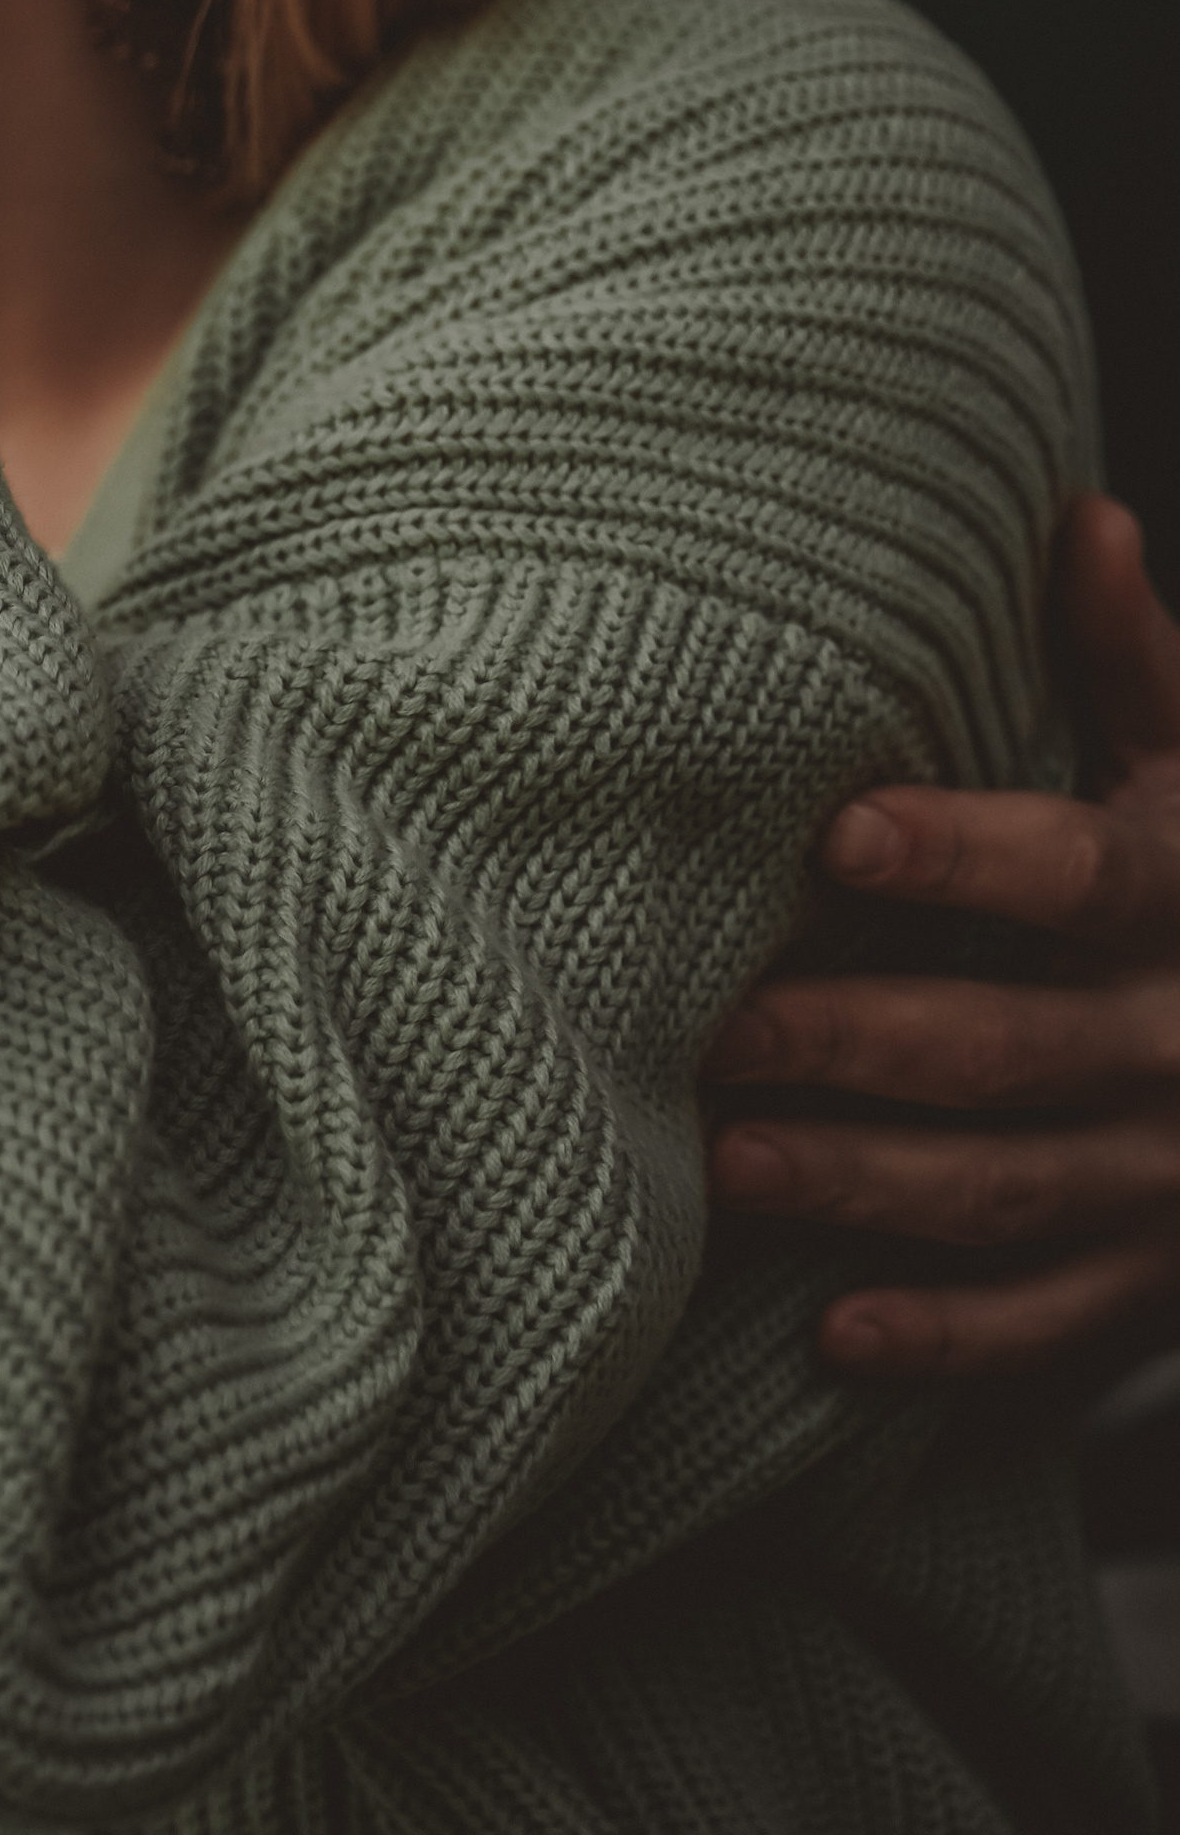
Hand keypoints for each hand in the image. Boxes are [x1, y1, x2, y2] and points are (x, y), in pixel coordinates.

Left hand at [706, 494, 1179, 1374]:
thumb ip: (1132, 659)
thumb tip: (1078, 512)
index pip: (1079, 872)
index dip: (969, 852)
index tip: (841, 830)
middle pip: (1015, 1048)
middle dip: (863, 1042)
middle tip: (717, 1029)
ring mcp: (1168, 1176)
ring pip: (1011, 1190)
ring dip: (868, 1185)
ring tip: (727, 1164)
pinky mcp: (1151, 1280)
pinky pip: (1049, 1325)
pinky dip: (947, 1339)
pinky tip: (829, 1335)